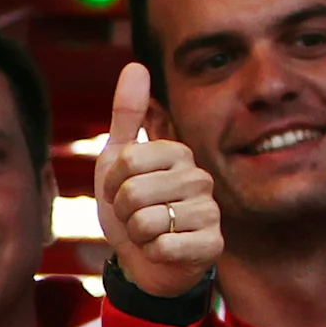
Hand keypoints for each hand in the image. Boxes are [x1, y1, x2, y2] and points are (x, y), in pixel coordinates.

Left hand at [94, 63, 220, 297]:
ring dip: (137, 234)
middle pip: (134, 192)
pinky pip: (164, 246)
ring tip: (150, 233)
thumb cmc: (132, 208)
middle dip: (123, 212)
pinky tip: (163, 251)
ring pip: (148, 221)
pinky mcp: (212, 244)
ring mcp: (210, 211)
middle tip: (135, 217)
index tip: (121, 191)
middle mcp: (199, 178)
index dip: (112, 183)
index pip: (127, 160)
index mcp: (178, 153)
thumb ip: (127, 115)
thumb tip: (136, 65)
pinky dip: (153, 253)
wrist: (143, 260)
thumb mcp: (118, 159)